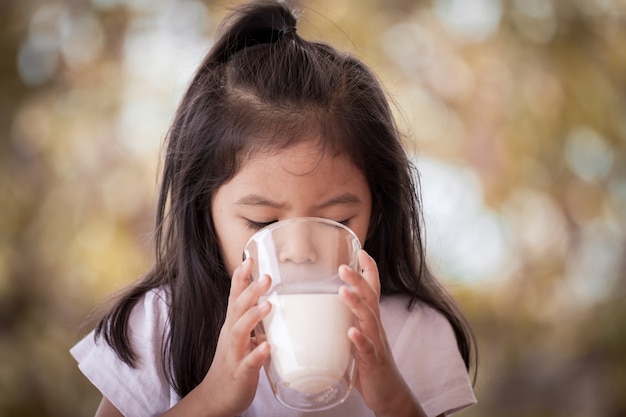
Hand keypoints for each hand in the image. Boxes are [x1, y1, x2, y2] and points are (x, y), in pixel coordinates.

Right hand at [197, 258, 271, 416]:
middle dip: (250, 291)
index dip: (241, 277)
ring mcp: (234, 354)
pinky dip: (256, 354)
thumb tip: (272, 298)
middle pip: (237, 308)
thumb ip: (253, 317)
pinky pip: (248, 363)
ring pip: (240, 332)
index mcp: (232, 324)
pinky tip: (266, 347)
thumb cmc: (232, 363)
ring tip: (268, 305)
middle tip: (267, 276)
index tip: (250, 258)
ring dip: (253, 317)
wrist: (215, 397)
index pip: (234, 296)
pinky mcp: (240, 374)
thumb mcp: (241, 335)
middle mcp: (230, 336)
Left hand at [339, 250, 425, 416]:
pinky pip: (367, 350)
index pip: (372, 291)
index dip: (369, 271)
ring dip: (356, 304)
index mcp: (370, 321)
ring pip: (368, 319)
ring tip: (342, 291)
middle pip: (370, 299)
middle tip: (343, 266)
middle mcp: (375, 328)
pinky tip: (351, 332)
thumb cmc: (369, 365)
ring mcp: (376, 344)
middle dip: (358, 280)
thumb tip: (319, 311)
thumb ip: (344, 323)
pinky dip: (360, 340)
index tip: (361, 251)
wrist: (390, 395)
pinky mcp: (373, 363)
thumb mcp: (357, 339)